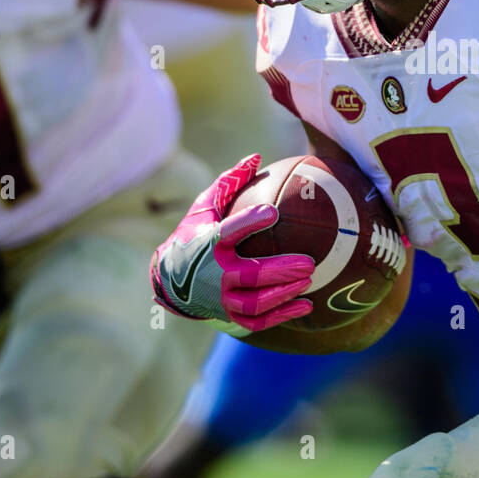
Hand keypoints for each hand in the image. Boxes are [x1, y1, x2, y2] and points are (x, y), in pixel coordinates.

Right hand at [150, 154, 314, 335]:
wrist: (169, 279)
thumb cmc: (193, 235)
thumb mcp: (204, 207)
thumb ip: (229, 182)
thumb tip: (256, 156)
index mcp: (209, 243)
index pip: (228, 232)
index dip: (250, 222)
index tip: (274, 212)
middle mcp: (214, 274)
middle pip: (249, 275)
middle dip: (279, 270)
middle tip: (308, 262)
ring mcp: (221, 299)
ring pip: (254, 303)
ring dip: (283, 293)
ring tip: (309, 281)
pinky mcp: (228, 316)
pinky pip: (257, 321)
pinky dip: (282, 315)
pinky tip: (307, 304)